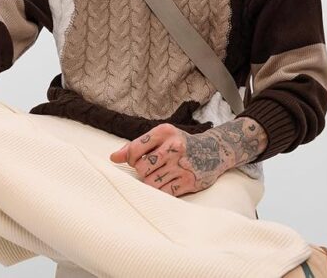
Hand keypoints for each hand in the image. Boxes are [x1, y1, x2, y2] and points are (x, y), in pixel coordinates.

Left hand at [110, 123, 228, 196]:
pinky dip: (161, 191)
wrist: (213, 150)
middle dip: (142, 171)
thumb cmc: (179, 143)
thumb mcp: (160, 137)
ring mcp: (182, 164)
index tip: (134, 160)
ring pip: (151, 183)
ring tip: (158, 175)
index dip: (129, 158)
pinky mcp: (189, 181)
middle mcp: (174, 147)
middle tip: (150, 168)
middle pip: (141, 169)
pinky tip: (167, 183)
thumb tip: (113, 158)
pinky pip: (164, 193)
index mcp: (164, 132)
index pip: (134, 149)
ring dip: (151, 182)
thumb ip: (136, 146)